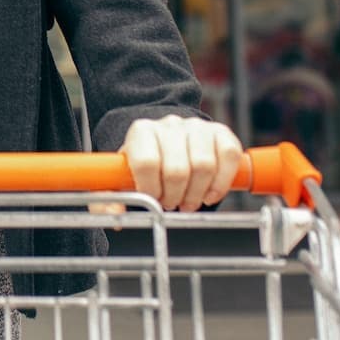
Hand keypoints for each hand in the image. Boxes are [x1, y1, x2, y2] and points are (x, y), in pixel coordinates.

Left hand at [121, 116, 244, 212]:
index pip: (146, 162)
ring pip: (204, 165)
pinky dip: (221, 183)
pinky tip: (209, 193)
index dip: (151, 189)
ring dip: (197, 193)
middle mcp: (169, 125)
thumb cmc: (148, 162)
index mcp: (142, 132)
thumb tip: (114, 215)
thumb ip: (111, 196)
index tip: (153, 199)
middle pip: (177, 169)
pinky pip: (228, 156)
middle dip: (175, 196)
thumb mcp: (124, 177)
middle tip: (172, 204)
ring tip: (188, 201)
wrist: (169, 140)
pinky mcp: (221, 132)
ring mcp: (197, 127)